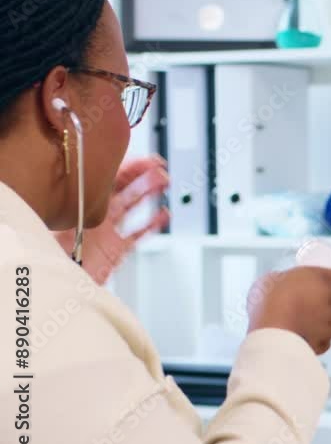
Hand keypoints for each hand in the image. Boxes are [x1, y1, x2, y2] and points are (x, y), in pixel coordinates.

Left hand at [54, 156, 169, 284]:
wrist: (61, 284)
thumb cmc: (54, 254)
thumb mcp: (63, 220)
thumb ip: (76, 200)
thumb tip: (84, 176)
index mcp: (82, 206)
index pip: (107, 181)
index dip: (126, 168)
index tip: (142, 160)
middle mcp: (96, 217)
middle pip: (122, 190)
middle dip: (141, 176)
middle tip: (157, 167)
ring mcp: (108, 233)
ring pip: (133, 208)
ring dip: (149, 194)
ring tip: (163, 183)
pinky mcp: (117, 250)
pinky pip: (139, 233)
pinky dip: (152, 223)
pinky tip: (162, 213)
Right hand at [247, 267, 330, 353]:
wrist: (267, 331)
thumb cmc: (266, 301)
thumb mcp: (272, 279)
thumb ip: (285, 281)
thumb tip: (281, 283)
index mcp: (322, 279)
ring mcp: (329, 324)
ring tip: (319, 326)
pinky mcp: (321, 344)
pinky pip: (327, 344)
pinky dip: (319, 343)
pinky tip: (307, 339)